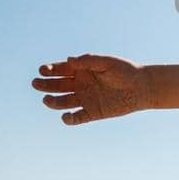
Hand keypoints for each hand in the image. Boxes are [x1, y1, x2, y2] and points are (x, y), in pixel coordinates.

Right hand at [31, 54, 153, 125]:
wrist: (142, 88)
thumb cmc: (126, 71)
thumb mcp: (107, 62)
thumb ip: (89, 61)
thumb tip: (69, 60)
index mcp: (82, 70)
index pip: (61, 70)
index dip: (49, 70)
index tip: (42, 70)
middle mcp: (80, 85)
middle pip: (57, 86)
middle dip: (45, 85)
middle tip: (36, 83)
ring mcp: (85, 99)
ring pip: (63, 102)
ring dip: (53, 102)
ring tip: (47, 100)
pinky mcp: (93, 112)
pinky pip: (77, 118)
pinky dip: (70, 119)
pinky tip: (66, 116)